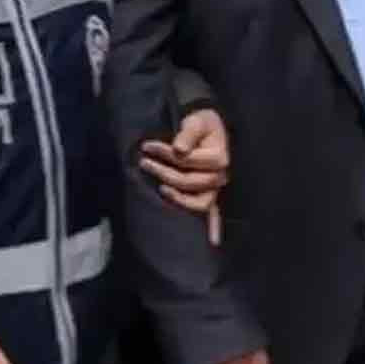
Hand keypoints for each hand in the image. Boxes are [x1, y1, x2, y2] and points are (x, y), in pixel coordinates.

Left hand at [140, 108, 229, 245]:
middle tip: (144, 162)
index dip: (166, 153)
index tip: (147, 146)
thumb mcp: (196, 121)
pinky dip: (214, 227)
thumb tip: (178, 149)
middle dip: (164, 173)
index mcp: (219, 157)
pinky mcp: (210, 193)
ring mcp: (216, 188)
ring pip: (199, 202)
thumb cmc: (202, 124)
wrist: (210, 127)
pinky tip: (212, 242)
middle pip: (189, 182)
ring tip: (160, 189)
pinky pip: (214, 214)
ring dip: (178, 199)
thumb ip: (188, 134)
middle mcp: (221, 176)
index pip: (188, 161)